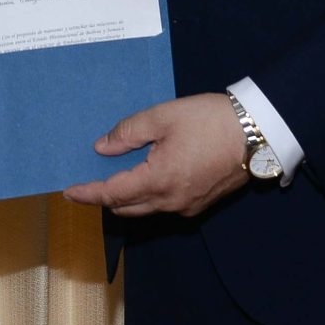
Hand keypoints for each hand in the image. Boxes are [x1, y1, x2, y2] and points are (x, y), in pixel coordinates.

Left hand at [64, 93, 249, 218]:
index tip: (68, 192)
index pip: (113, 194)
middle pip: (127, 207)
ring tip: (114, 175)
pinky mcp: (201, 203)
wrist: (257, 132)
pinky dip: (148, 195)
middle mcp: (171, 201)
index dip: (88, 194)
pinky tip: (145, 174)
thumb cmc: (209, 120)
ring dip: (127, 197)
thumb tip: (102, 148)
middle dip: (105, 197)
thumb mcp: (163, 116)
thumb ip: (128, 132)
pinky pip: (164, 205)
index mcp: (159, 180)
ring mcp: (188, 206)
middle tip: (90, 179)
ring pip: (146, 208)